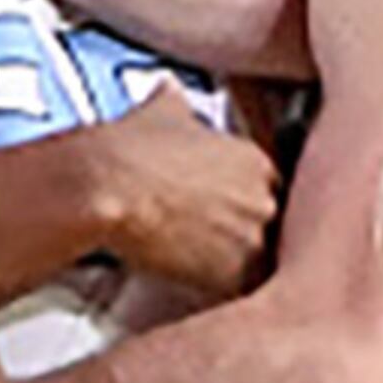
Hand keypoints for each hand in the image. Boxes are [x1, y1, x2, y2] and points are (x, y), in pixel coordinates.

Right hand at [87, 86, 280, 297]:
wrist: (110, 186)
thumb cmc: (130, 150)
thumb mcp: (161, 109)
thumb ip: (175, 102)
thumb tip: (167, 91)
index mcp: (256, 161)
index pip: (273, 190)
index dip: (246, 204)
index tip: (224, 210)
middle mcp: (264, 198)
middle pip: (272, 229)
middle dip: (245, 236)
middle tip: (210, 239)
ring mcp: (254, 237)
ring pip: (261, 263)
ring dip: (235, 265)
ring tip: (199, 263)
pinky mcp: (234, 273)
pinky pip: (241, 291)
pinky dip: (220, 289)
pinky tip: (193, 281)